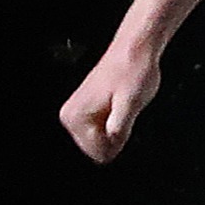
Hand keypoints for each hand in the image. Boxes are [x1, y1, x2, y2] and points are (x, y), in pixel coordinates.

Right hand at [56, 33, 162, 163]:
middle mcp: (71, 115)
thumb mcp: (130, 105)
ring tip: (122, 107)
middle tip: (124, 114)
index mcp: (75, 116)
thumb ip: (118, 131)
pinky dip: (115, 123)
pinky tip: (119, 106)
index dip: (118, 143)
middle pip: (97, 150)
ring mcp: (77, 112)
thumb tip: (111, 149)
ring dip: (116, 129)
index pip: (97, 154)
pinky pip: (102, 131)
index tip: (125, 124)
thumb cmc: (132, 70)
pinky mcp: (87, 109)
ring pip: (101, 141)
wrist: (134, 50)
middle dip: (116, 137)